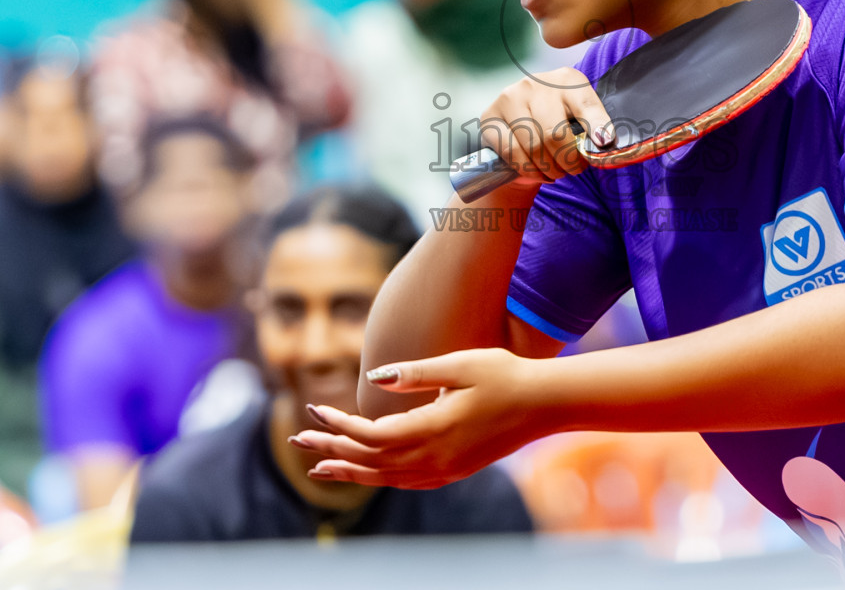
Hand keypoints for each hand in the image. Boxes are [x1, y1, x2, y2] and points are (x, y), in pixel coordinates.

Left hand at [289, 348, 549, 489]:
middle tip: (298, 437)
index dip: (339, 424)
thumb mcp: (460, 364)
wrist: (545, 404)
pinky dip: (380, 477)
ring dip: (351, 469)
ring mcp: (446, 469)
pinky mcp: (455, 470)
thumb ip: (415, 373)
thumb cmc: (505, 376)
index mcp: (432, 429)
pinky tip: (369, 472)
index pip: (370, 434)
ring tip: (320, 465)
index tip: (315, 407)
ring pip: (386, 476)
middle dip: (331, 448)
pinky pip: (407, 481)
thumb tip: (375, 377)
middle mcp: (435, 457)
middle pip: (370, 459)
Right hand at [478, 69, 613, 185]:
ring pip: (534, 147)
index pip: (585, 104)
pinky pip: (512, 153)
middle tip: (574, 170)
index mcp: (567, 79)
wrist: (520, 125)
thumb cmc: (558, 122)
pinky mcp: (490, 116)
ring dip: (550, 169)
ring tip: (556, 171)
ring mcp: (510, 97)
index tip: (604, 142)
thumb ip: (594, 127)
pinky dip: (529, 170)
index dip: (597, 125)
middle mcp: (536, 83)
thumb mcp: (580, 119)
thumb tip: (605, 143)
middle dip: (568, 161)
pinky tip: (538, 171)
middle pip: (555, 134)